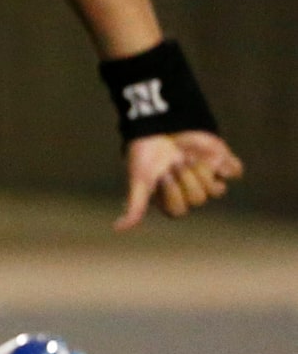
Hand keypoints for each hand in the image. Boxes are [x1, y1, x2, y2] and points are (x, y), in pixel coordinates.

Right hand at [116, 130, 243, 229]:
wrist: (161, 124)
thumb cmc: (146, 155)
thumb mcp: (139, 180)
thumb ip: (135, 206)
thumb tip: (118, 229)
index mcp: (172, 200)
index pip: (180, 210)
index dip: (173, 192)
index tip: (163, 175)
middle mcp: (192, 192)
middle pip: (199, 200)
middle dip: (186, 179)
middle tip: (176, 162)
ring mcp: (209, 177)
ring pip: (217, 190)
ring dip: (203, 172)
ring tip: (190, 156)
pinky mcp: (222, 161)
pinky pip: (235, 172)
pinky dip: (227, 165)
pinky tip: (213, 158)